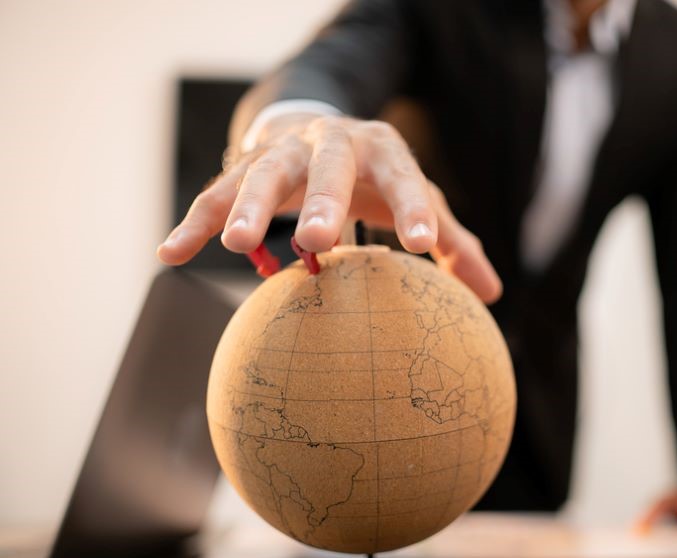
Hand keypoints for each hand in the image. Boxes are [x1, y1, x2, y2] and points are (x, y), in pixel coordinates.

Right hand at [157, 113, 502, 302]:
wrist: (320, 130)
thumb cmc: (380, 177)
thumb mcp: (416, 198)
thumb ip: (453, 242)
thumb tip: (492, 294)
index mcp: (382, 150)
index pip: (403, 176)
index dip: (412, 209)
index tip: (423, 247)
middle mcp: (330, 143)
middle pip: (325, 168)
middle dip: (321, 200)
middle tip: (317, 240)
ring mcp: (282, 153)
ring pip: (260, 174)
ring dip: (247, 206)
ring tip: (233, 245)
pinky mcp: (243, 168)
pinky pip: (213, 194)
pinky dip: (193, 223)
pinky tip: (170, 254)